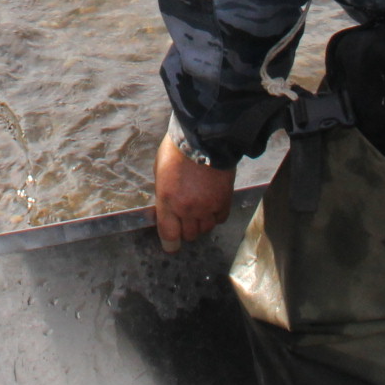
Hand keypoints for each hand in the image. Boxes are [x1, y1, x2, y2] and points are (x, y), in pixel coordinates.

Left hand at [152, 133, 235, 251]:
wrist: (204, 138)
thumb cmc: (177, 151)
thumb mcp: (160, 173)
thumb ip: (163, 195)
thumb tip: (166, 210)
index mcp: (168, 201)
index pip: (169, 234)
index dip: (170, 244)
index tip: (171, 246)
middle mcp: (187, 208)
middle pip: (189, 235)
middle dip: (185, 229)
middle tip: (185, 218)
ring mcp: (207, 206)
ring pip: (205, 229)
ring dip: (201, 223)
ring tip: (199, 210)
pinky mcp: (224, 201)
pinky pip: (219, 219)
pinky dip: (215, 215)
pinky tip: (211, 204)